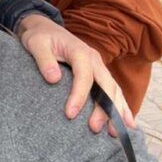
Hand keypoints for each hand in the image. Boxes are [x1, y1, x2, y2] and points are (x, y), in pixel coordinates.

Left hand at [17, 14, 135, 133]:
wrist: (44, 28)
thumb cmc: (39, 37)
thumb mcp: (35, 43)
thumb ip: (44, 60)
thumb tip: (54, 79)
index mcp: (80, 51)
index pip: (84, 76)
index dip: (79, 95)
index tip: (70, 114)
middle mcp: (94, 59)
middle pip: (105, 85)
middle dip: (104, 108)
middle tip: (94, 128)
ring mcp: (98, 66)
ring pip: (114, 89)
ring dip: (117, 111)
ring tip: (116, 133)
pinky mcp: (98, 73)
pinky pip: (113, 90)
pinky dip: (121, 106)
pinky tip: (126, 123)